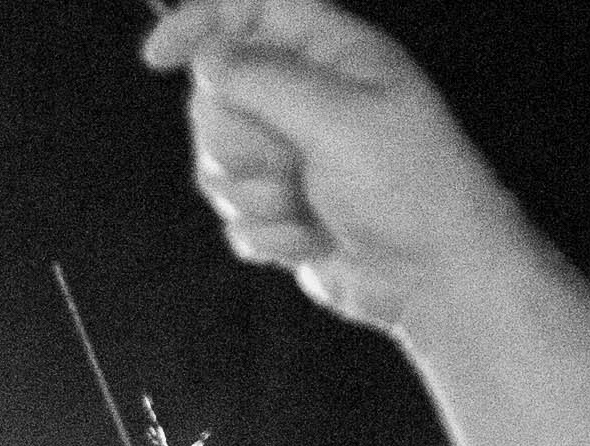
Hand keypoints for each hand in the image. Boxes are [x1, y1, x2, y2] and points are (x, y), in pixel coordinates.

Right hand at [144, 0, 529, 335]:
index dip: (200, 23)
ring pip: (216, 163)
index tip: (157, 58)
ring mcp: (289, 156)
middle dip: (238, 143)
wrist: (432, 274)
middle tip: (289, 163)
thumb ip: (265, 81)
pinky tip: (313, 238)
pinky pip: (233, 216)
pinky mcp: (279, 209)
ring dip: (255, 195)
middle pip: (216, 98)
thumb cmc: (409, 185)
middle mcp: (305, 98)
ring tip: (309, 206)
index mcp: (331, 54)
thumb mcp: (340, 120)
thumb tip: (206, 57)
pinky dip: (267, 234)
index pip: (250, 11)